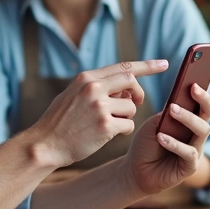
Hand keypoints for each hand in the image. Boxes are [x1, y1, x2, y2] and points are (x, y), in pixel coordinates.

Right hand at [27, 60, 168, 168]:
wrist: (45, 144)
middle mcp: (94, 88)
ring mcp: (100, 107)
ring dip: (126, 116)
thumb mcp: (74, 94)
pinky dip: (124, 130)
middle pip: (131, 82)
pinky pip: (128, 124)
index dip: (147, 66)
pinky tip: (109, 134)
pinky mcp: (105, 126)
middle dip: (138, 93)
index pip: (123, 67)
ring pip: (131, 107)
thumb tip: (126, 88)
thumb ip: (98, 87)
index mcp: (86, 78)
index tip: (164, 64)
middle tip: (136, 102)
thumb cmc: (60, 121)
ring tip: (109, 124)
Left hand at [123, 84, 209, 196]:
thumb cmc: (146, 144)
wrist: (135, 170)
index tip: (195, 79)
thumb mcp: (154, 123)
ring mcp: (195, 150)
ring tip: (172, 109)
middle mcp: (196, 134)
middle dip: (202, 99)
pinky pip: (189, 153)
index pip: (201, 104)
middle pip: (207, 114)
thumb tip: (178, 102)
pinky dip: (175, 144)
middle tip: (192, 88)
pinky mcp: (190, 167)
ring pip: (202, 131)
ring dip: (188, 118)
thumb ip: (167, 114)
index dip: (202, 92)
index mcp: (190, 121)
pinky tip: (161, 137)